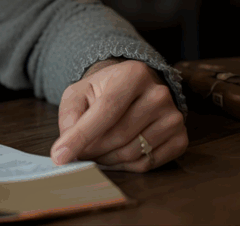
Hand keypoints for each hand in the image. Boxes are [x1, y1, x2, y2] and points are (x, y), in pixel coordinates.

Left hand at [51, 59, 186, 171]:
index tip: (60, 155)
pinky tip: (114, 155)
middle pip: (117, 135)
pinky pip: (147, 163)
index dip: (81, 136)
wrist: (133, 88)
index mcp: (134, 74)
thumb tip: (66, 146)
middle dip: (91, 150)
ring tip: (96, 151)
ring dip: (106, 159)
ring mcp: (173, 117)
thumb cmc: (102, 91)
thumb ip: (70, 115)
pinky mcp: (180, 138)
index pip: (106, 110)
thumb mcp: (79, 92)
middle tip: (76, 152)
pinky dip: (125, 166)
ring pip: (131, 153)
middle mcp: (159, 94)